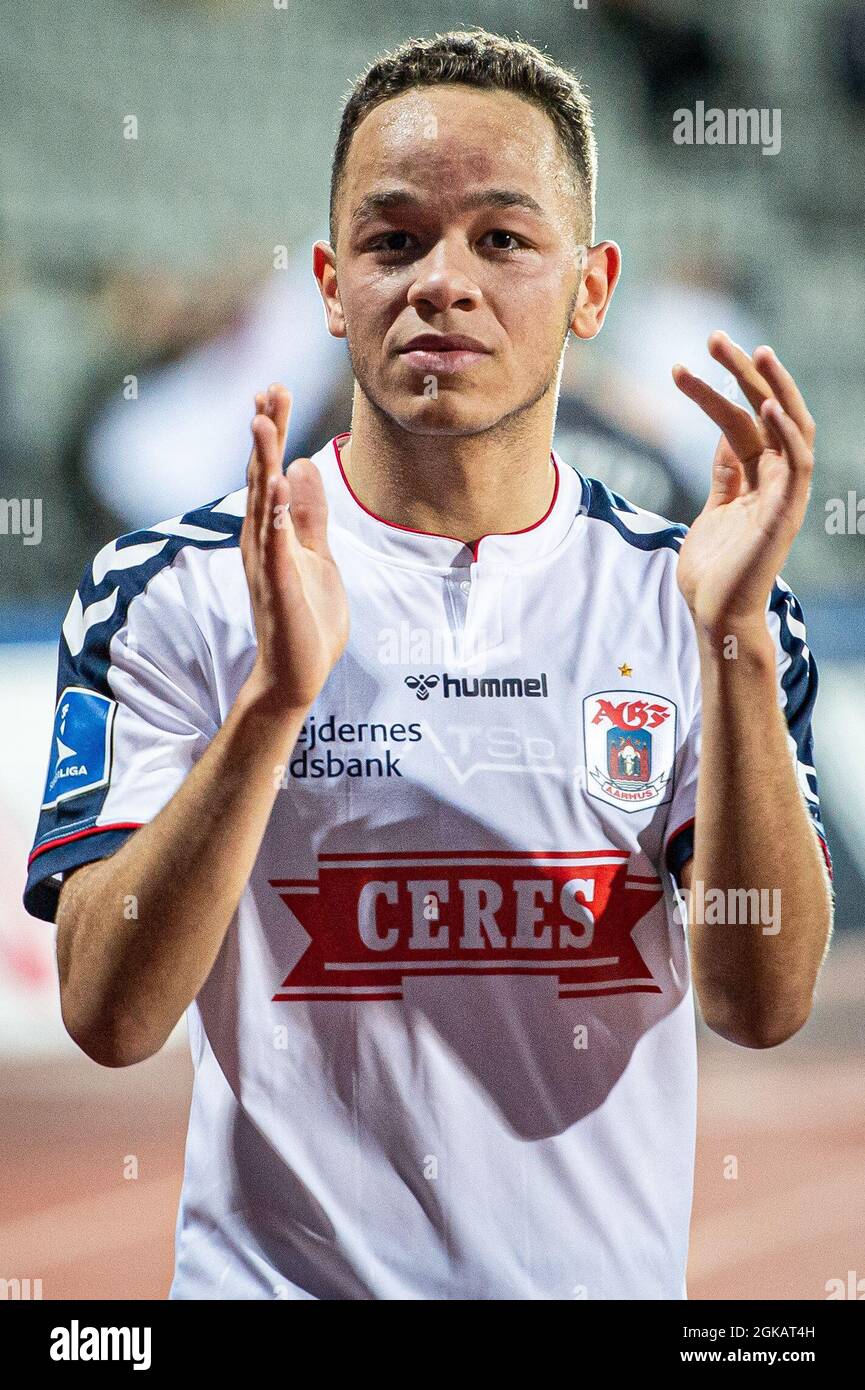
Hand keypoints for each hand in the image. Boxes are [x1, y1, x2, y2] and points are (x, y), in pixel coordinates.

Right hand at [239, 384, 348, 717]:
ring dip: (261, 460)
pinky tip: (275, 481)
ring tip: (262, 421)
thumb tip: (301, 465)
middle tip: (268, 389)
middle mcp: (260, 541)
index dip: (272, 431)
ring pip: (259, 502)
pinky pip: (274, 543)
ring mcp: (266, 563)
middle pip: (259, 475)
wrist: (298, 674)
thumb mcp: (317, 554)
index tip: (276, 390)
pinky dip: (273, 511)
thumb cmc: (306, 617)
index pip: (268, 470)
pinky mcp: (277, 586)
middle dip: (264, 432)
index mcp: (270, 531)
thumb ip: (309, 513)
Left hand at [672, 332, 814, 636]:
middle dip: (743, 373)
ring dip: (773, 388)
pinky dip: (787, 434)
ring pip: (790, 426)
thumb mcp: (714, 510)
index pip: (739, 420)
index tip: (681, 367)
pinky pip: (797, 464)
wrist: (715, 615)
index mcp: (755, 477)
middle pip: (765, 412)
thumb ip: (725, 474)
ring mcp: (783, 493)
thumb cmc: (713, 571)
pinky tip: (769, 408)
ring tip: (752, 352)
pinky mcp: (786, 512)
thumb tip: (723, 435)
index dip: (714, 391)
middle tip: (714, 337)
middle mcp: (774, 479)